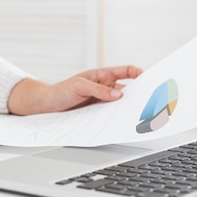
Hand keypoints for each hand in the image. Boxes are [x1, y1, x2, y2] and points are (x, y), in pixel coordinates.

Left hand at [7, 65, 142, 114]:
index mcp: (103, 75)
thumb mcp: (79, 86)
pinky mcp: (98, 114)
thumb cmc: (61, 90)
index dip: (139, 73)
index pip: (126, 71)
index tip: (149, 79)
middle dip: (139, 95)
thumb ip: (98, 89)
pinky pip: (111, 116)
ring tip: (139, 116)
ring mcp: (103, 102)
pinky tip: (122, 124)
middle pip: (128, 90)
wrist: (46, 106)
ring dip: (129, 110)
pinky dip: (118, 119)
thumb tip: (118, 94)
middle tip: (150, 102)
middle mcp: (105, 88)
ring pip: (121, 105)